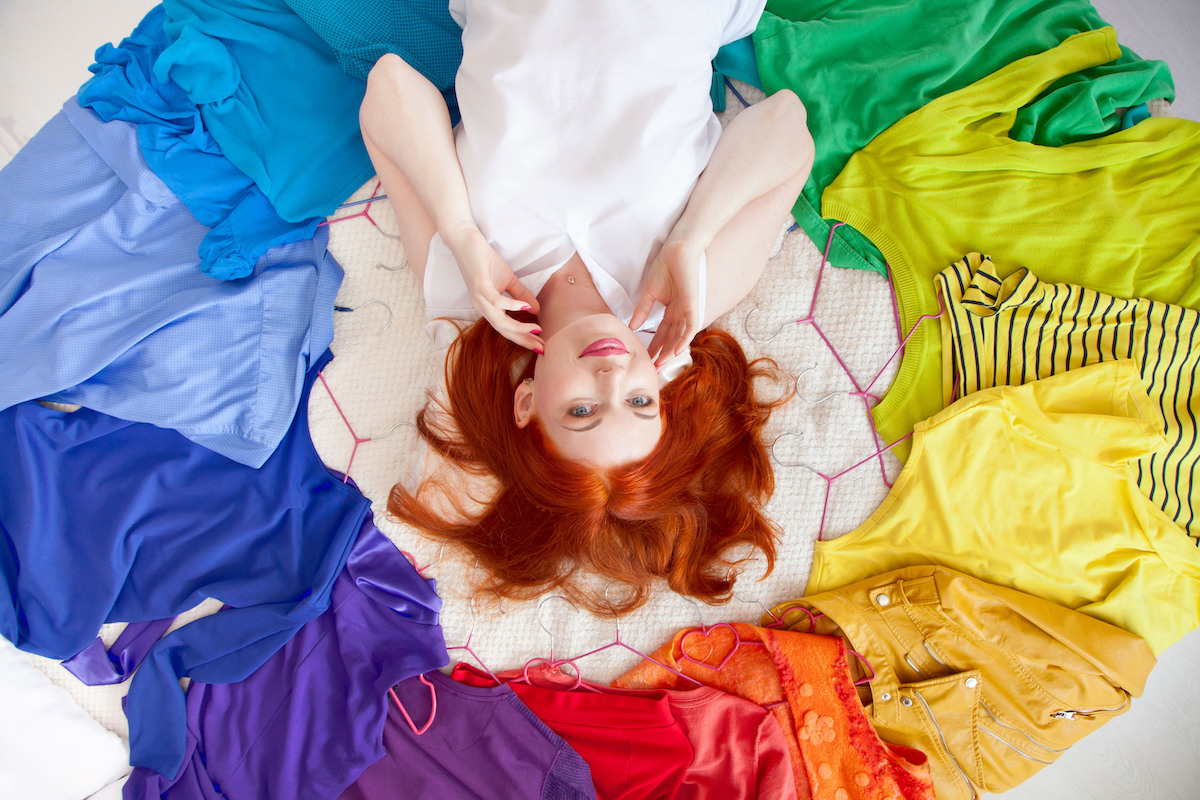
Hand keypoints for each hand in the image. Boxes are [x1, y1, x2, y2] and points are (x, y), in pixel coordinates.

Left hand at [444, 224, 543, 351]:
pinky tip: (526, 307)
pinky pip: (496, 301)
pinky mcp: (479, 285)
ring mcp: (480, 298)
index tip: (541, 347)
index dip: (524, 339)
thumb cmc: (485, 260)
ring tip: (537, 329)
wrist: (465, 241)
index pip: (507, 329)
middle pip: (504, 331)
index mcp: (488, 308)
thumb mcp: (508, 280)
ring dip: (519, 328)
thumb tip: (537, 310)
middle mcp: (482, 307)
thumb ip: (522, 295)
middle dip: (524, 340)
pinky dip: (512, 306)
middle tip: (543, 347)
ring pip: (499, 321)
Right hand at [630, 239, 702, 366]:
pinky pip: (690, 327)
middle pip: (671, 339)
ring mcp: (687, 310)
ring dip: (671, 351)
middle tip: (652, 368)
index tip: (646, 359)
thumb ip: (642, 310)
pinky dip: (684, 339)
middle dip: (662, 354)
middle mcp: (680, 313)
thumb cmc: (665, 267)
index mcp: (672, 310)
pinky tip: (677, 351)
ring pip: (680, 336)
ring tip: (660, 363)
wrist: (677, 251)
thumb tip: (632, 326)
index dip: (655, 346)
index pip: (663, 333)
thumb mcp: (649, 293)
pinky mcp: (693, 306)